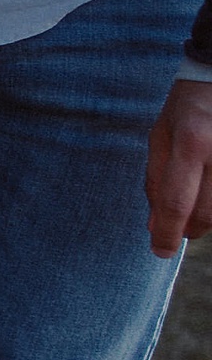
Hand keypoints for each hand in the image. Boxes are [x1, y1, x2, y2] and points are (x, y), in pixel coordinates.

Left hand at [146, 76, 211, 258]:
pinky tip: (207, 191)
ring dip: (209, 217)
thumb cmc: (187, 107)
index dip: (166, 233)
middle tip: (180, 230)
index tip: (160, 252)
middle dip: (190, 229)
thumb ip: (155, 181)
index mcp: (190, 143)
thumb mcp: (160, 137)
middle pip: (208, 212)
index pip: (175, 202)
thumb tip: (154, 225)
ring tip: (195, 206)